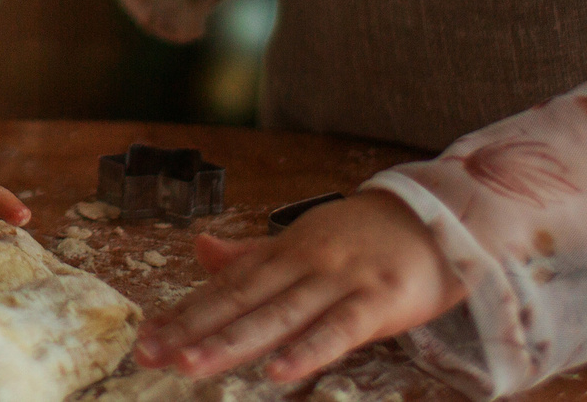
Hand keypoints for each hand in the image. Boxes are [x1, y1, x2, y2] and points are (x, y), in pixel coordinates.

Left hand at [131, 191, 465, 383]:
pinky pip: (338, 329)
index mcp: (283, 253)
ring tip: (192, 364)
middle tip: (150, 354)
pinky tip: (278, 371)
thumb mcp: (304, 240)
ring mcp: (339, 280)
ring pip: (278, 316)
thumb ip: (253, 254)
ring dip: (234, 341)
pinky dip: (307, 350)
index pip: (225, 286)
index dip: (185, 312)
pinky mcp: (378, 300)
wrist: (439, 215)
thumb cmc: (366, 236)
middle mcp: (303, 264)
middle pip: (240, 301)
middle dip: (193, 330)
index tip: (147, 336)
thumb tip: (199, 248)